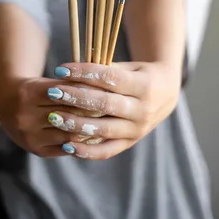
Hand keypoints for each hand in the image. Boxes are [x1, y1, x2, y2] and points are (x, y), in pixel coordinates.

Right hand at [0, 76, 104, 157]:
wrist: (9, 105)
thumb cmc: (36, 88)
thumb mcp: (48, 81)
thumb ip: (70, 85)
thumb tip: (102, 88)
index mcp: (28, 93)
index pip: (65, 94)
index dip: (87, 92)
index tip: (108, 91)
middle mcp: (25, 116)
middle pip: (67, 114)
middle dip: (91, 111)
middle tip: (113, 109)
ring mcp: (29, 136)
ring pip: (68, 133)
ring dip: (89, 129)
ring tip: (108, 123)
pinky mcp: (36, 150)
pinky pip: (64, 148)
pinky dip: (81, 143)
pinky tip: (94, 136)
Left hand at [45, 61, 180, 159]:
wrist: (165, 95)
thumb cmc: (139, 75)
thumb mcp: (128, 67)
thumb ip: (103, 68)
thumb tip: (71, 70)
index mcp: (143, 85)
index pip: (109, 77)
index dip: (83, 73)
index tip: (60, 70)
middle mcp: (142, 109)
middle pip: (105, 104)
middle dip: (76, 98)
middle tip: (52, 92)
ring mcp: (137, 129)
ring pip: (103, 129)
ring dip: (76, 125)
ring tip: (54, 117)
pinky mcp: (130, 143)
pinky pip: (107, 151)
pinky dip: (87, 151)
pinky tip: (66, 145)